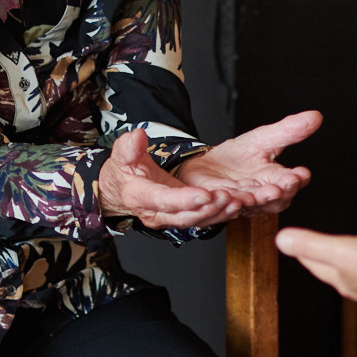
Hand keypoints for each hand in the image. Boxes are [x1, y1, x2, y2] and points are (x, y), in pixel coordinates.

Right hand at [97, 129, 249, 229]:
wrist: (119, 190)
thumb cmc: (123, 171)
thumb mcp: (122, 154)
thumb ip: (130, 146)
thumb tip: (138, 135)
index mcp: (141, 196)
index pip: (164, 200)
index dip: (185, 199)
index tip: (205, 194)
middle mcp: (156, 213)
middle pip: (185, 216)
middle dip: (208, 209)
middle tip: (230, 198)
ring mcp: (168, 218)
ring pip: (195, 221)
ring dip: (217, 213)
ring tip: (237, 202)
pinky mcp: (179, 218)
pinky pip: (200, 220)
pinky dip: (218, 215)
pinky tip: (234, 207)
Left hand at [171, 109, 318, 214]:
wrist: (206, 165)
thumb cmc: (238, 156)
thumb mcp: (263, 139)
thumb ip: (288, 131)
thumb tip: (316, 116)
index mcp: (276, 180)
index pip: (293, 182)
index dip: (297, 179)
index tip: (301, 173)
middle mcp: (262, 196)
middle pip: (275, 199)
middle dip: (278, 194)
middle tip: (280, 187)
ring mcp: (241, 203)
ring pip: (250, 206)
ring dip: (253, 201)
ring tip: (253, 195)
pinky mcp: (218, 205)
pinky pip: (222, 208)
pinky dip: (224, 204)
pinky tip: (225, 196)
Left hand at [275, 228, 356, 314]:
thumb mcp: (340, 249)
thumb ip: (311, 244)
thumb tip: (280, 239)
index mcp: (339, 278)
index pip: (314, 265)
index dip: (304, 253)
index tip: (296, 246)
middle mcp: (355, 288)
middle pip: (333, 272)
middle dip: (324, 261)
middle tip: (318, 250)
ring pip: (356, 277)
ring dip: (349, 267)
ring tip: (348, 258)